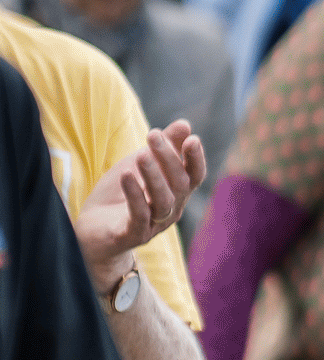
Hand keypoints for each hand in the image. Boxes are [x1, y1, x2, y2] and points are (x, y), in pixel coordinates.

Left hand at [74, 122, 206, 287]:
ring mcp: (154, 225)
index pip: (194, 176)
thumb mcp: (139, 165)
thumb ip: (164, 147)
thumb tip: (184, 124)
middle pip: (179, 184)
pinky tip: (126, 176)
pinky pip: (139, 216)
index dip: (196, 159)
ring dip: (154, 176)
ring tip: (142, 154)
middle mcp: (171, 210)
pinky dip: (134, 195)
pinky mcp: (132, 235)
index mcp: (176, 194)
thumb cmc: (119, 195)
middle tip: (153, 135)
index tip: (191, 139)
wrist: (92, 233)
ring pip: (163, 201)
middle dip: (168, 158)